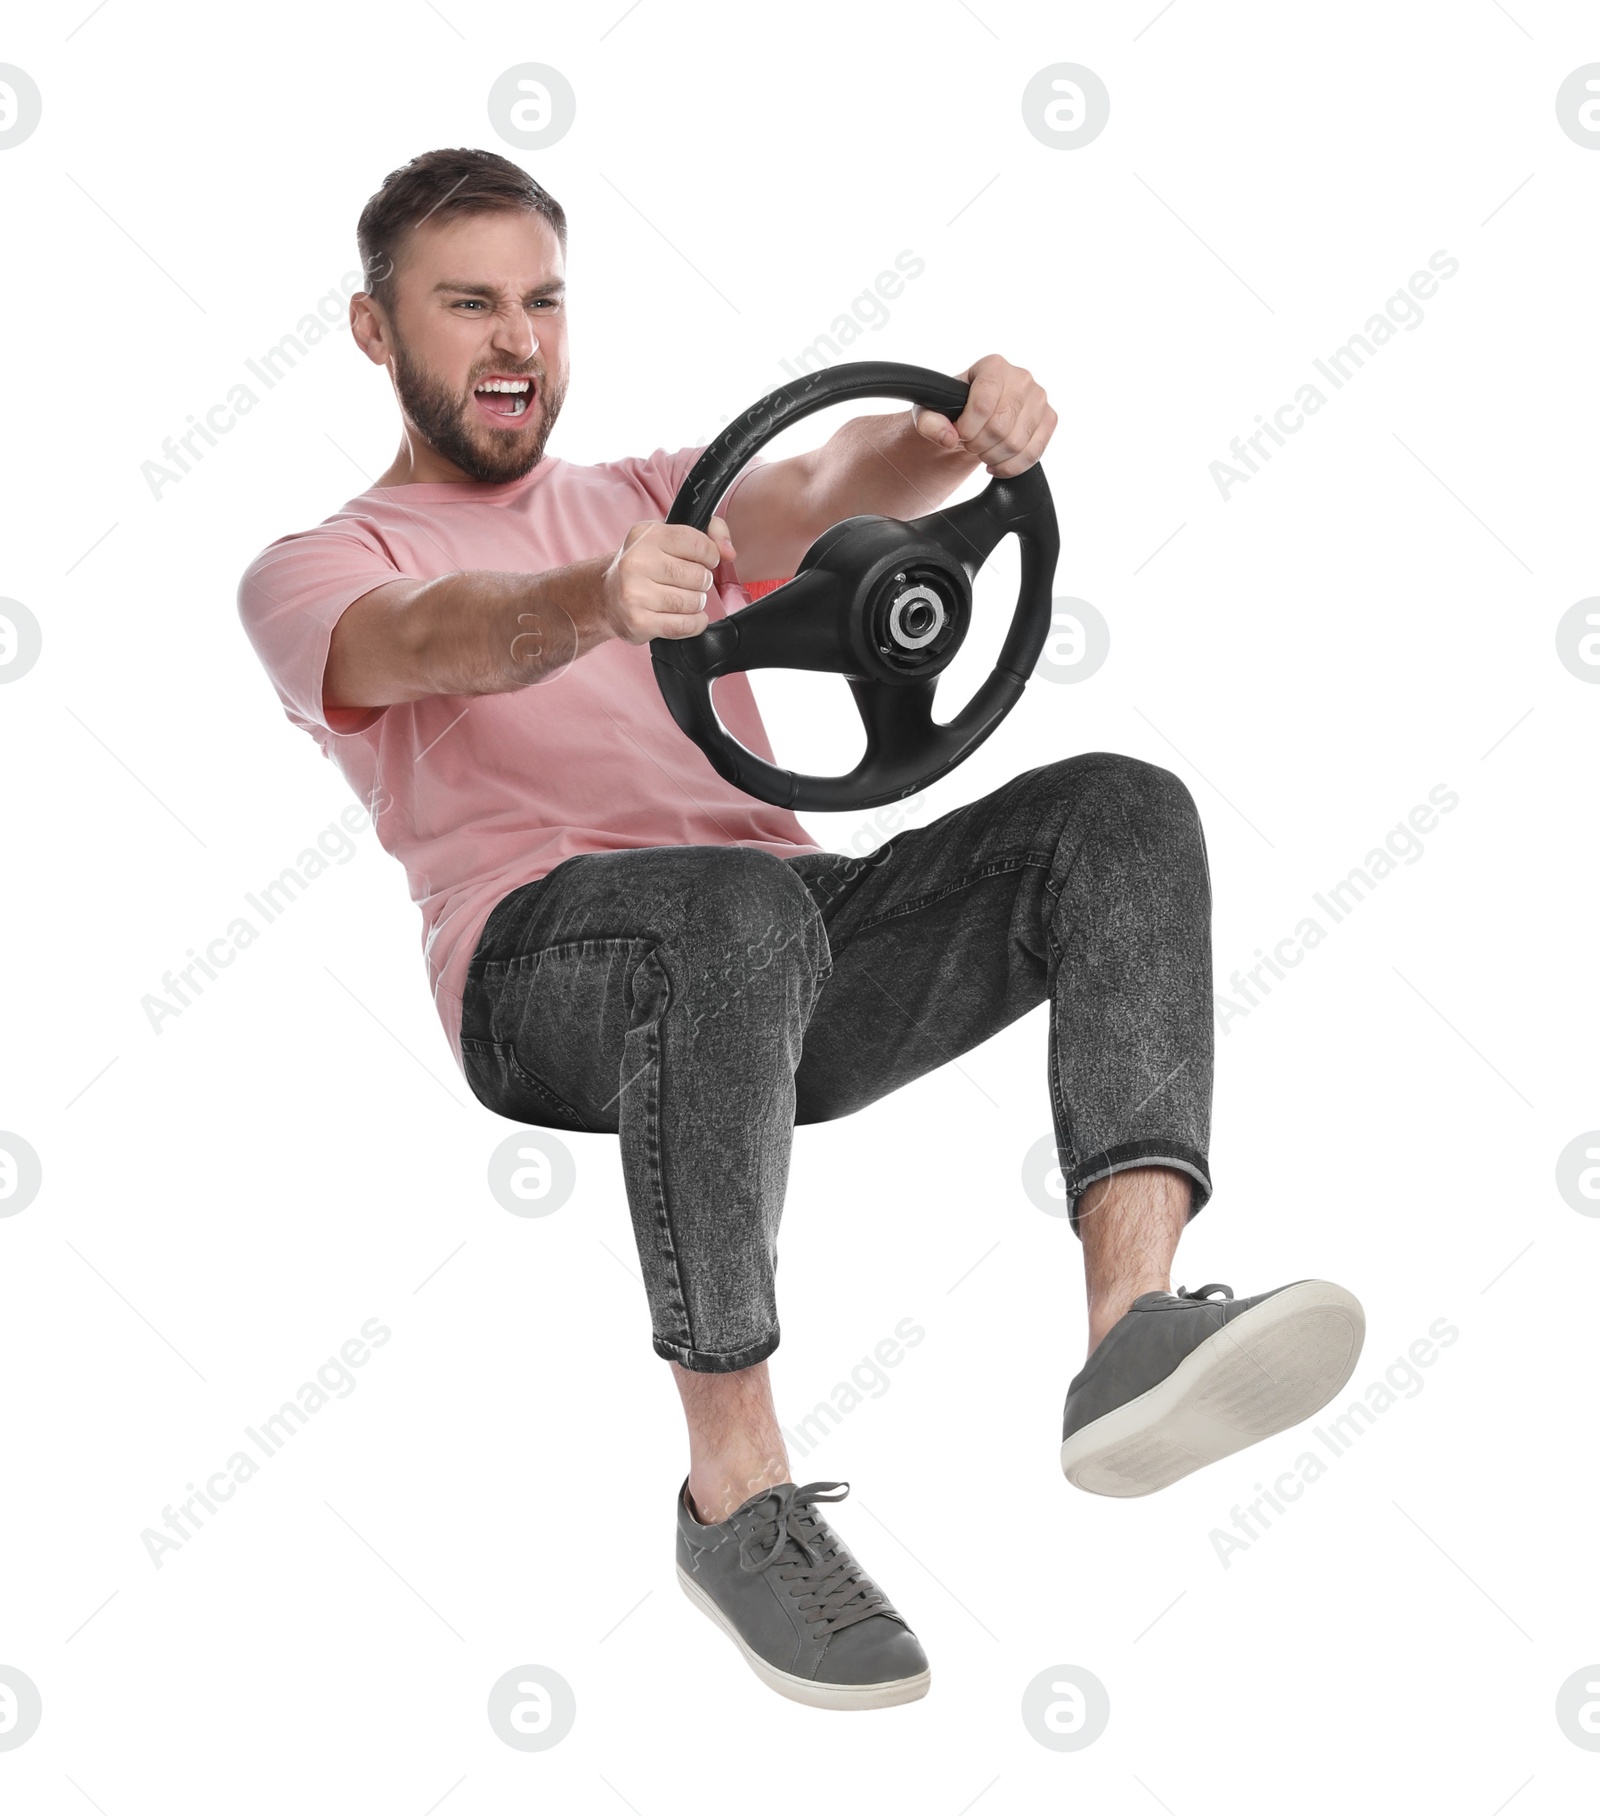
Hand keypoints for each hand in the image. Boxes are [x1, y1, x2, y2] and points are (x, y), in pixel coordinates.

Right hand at [601, 513, 736, 643]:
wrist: (605, 596)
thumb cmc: (645, 566)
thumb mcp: (669, 537)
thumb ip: (710, 533)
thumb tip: (729, 552)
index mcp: (646, 535)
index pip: (699, 544)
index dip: (710, 556)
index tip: (703, 561)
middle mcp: (636, 562)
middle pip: (699, 576)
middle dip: (701, 582)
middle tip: (686, 582)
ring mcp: (635, 594)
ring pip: (694, 602)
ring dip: (695, 603)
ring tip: (680, 598)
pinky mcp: (639, 622)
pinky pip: (685, 626)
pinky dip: (693, 624)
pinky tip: (685, 617)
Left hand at [910, 354, 1056, 476]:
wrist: (976, 416)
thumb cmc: (953, 409)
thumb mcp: (930, 411)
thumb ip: (929, 423)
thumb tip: (949, 438)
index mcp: (993, 366)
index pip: (983, 404)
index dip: (967, 429)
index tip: (959, 434)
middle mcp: (1021, 377)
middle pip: (1000, 426)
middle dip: (978, 445)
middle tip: (970, 445)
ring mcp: (1039, 398)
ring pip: (1016, 443)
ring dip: (993, 457)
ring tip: (982, 452)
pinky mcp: (1049, 419)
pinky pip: (1033, 453)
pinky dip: (1011, 467)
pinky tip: (996, 465)